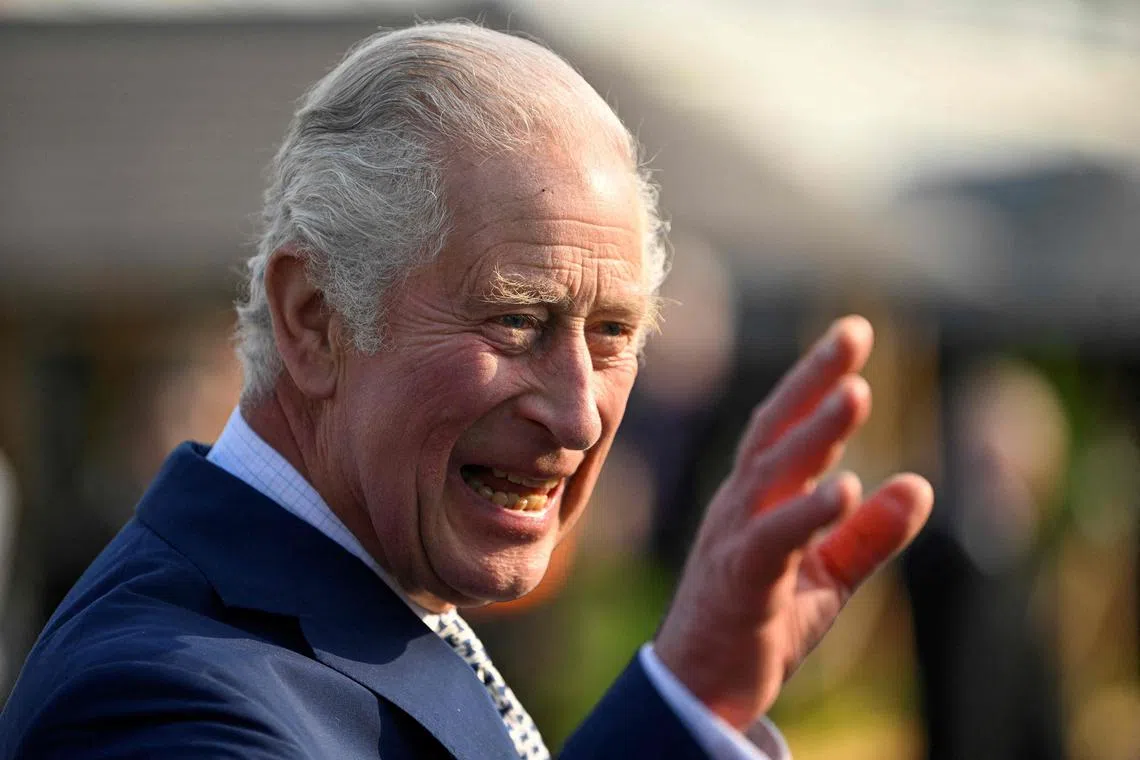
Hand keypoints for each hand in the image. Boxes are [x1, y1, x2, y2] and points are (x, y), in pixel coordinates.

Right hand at [653, 315, 932, 728]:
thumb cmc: (760, 624)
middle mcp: (740, 506)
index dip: (817, 379)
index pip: (786, 426)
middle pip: (774, 431)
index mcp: (758, 499)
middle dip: (812, 380)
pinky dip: (807, 511)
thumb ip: (870, 533)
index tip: (853, 333)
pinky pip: (772, 539)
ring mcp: (734, 539)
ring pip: (773, 474)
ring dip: (815, 433)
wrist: (701, 689)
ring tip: (856, 394)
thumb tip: (920, 483)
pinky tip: (846, 487)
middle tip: (852, 335)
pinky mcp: (740, 581)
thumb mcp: (829, 576)